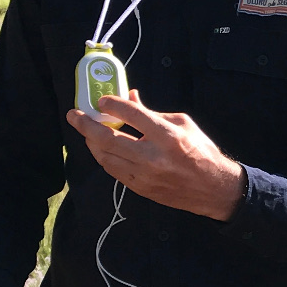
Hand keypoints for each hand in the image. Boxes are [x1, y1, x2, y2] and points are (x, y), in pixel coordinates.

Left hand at [66, 89, 245, 220]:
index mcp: (167, 136)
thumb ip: (152, 112)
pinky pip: (113, 171)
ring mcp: (144, 176)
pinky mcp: (140, 188)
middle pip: (108, 139)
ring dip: (91, 142)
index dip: (112, 105)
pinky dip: (104, 157)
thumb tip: (130, 97)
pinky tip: (100, 147)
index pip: (132, 115)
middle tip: (74, 115)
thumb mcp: (182, 123)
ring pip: (105, 157)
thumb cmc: (200, 150)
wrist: (213, 188)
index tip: (101, 100)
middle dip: (86, 125)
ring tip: (86, 130)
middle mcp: (153, 157)